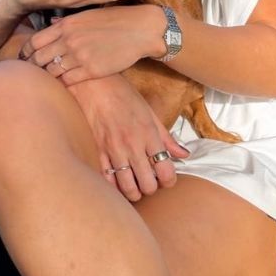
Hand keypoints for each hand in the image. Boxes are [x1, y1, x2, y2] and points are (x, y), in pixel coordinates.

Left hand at [23, 5, 169, 84]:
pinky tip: (60, 85)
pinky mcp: (93, 70)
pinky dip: (61, 83)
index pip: (34, 42)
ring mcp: (80, 56)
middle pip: (39, 59)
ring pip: (52, 71)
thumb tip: (49, 24)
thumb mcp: (85, 16)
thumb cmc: (113, 20)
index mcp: (65, 26)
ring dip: (46, 77)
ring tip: (43, 81)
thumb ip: (65, 23)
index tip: (23, 58)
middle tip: (28, 73)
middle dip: (32, 67)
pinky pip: (68, 80)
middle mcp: (69, 41)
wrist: (141, 29)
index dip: (25, 52)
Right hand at [67, 75, 190, 199]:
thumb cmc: (122, 94)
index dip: (169, 181)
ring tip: (134, 189)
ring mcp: (113, 149)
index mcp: (149, 135)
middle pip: (147, 183)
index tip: (166, 180)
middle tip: (149, 184)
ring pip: (127, 185)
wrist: (92, 84)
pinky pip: (105, 177)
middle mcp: (133, 145)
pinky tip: (115, 183)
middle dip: (151, 188)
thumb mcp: (149, 112)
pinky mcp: (96, 150)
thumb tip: (183, 154)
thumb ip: (166, 137)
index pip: (166, 170)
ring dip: (133, 192)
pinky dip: (112, 185)